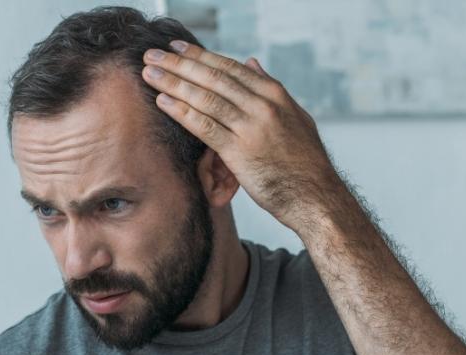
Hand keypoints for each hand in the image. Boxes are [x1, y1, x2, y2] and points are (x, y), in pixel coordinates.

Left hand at [141, 40, 346, 228]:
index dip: (200, 56)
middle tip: (154, 54)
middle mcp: (264, 106)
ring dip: (174, 83)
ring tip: (150, 73)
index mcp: (275, 94)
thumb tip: (252, 62)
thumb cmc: (304, 160)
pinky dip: (182, 112)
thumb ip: (272, 88)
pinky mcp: (240, 152)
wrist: (316, 196)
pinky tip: (163, 101)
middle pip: (214, 78)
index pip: (230, 68)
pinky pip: (205, 126)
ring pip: (206, 98)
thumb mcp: (295, 116)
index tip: (178, 47)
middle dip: (180, 64)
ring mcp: (252, 128)